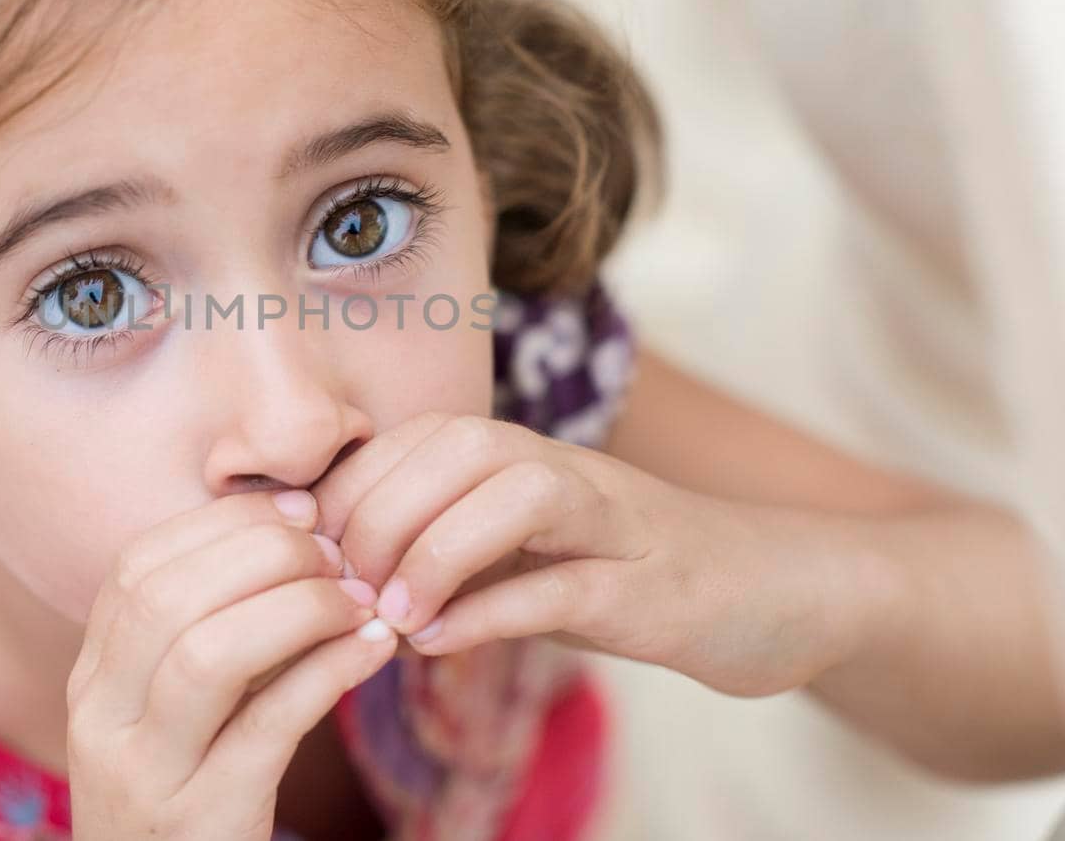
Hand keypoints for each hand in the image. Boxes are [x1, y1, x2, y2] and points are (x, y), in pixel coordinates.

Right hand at [65, 490, 398, 839]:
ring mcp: (144, 774)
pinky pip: (267, 727)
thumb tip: (298, 530)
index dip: (223, 522)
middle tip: (339, 553)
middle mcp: (100, 718)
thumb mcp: (174, 712)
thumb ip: (211, 629)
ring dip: (297, 609)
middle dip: (264, 554)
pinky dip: (325, 674)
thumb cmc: (190, 793)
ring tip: (359, 600)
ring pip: (208, 656)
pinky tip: (373, 649)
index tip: (300, 509)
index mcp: (91, 677)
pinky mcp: (203, 820)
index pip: (137, 565)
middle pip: (168, 598)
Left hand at [311, 412, 879, 696]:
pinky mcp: (653, 588)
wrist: (777, 592)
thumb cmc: (631, 575)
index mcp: (528, 457)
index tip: (305, 548)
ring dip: (434, 551)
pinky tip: (439, 644)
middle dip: (379, 513)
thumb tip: (356, 590)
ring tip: (388, 615)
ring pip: (516, 493)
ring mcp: (617, 524)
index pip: (419, 438)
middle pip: (456, 449)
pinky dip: (494, 611)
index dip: (350, 485)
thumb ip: (454, 559)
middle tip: (342, 587)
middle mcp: (568, 471)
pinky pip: (566, 586)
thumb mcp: (532, 558)